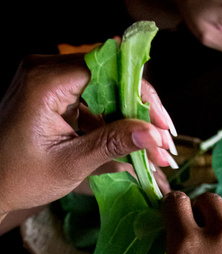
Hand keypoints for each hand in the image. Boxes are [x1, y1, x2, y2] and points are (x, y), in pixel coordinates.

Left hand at [0, 53, 175, 217]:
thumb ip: (112, 143)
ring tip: (154, 150)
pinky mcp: (52, 94)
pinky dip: (113, 123)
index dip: (141, 95)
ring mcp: (47, 80)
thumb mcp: (71, 163)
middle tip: (163, 141)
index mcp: (45, 82)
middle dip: (140, 111)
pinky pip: (92, 100)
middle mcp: (45, 70)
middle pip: (109, 77)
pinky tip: (133, 145)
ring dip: (130, 119)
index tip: (162, 124)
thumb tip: (153, 134)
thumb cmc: (20, 178)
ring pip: (105, 90)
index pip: (108, 70)